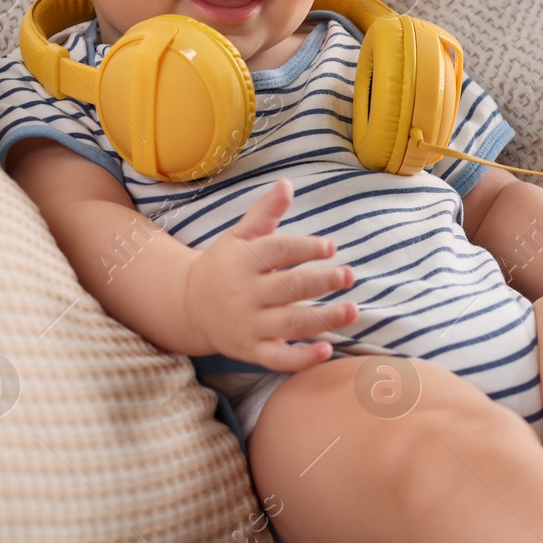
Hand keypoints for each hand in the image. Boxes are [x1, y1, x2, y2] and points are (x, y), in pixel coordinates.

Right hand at [185, 178, 357, 370]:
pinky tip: (327, 351)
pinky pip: (278, 358)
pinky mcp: (251, 351)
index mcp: (243, 261)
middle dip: (322, 281)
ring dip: (324, 318)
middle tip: (349, 276)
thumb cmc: (225, 265)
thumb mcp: (240, 235)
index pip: (278, 251)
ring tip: (353, 311)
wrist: (188, 305)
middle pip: (289, 287)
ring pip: (290, 323)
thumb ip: (265, 212)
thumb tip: (287, 184)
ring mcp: (248, 325)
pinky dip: (302, 358)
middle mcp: (245, 294)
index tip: (331, 247)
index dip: (306, 248)